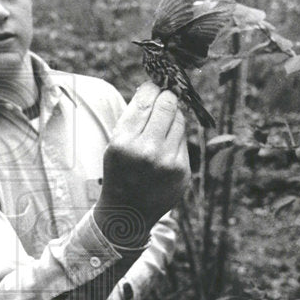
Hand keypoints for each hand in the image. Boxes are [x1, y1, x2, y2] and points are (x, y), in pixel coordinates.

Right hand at [94, 82, 190, 246]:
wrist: (128, 212)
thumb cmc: (120, 172)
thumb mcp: (115, 145)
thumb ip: (133, 118)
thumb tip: (154, 88)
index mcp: (124, 142)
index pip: (146, 101)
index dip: (152, 89)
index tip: (154, 86)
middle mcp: (147, 151)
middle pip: (167, 105)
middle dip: (167, 97)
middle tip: (164, 97)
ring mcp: (167, 162)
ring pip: (180, 120)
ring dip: (173, 116)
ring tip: (163, 123)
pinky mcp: (182, 171)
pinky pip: (184, 140)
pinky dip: (177, 137)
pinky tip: (166, 145)